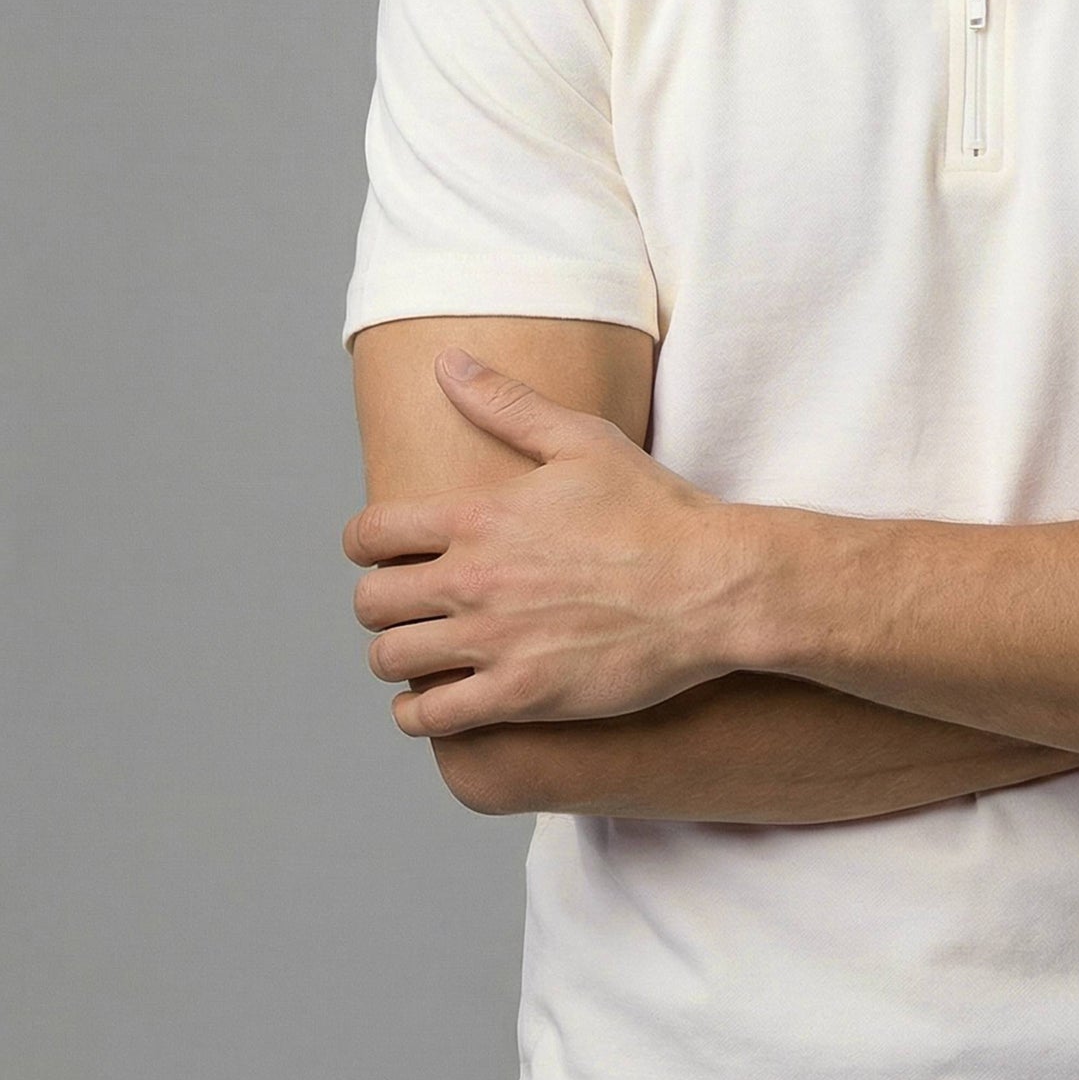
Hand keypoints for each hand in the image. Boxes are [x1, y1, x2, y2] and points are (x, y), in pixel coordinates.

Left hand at [343, 351, 753, 739]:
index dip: (365, 543)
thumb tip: (447, 361)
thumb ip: (506, 403)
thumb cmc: (655, 511)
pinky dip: (418, 715)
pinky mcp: (521, 696)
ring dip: (396, 657)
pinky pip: (430, 718)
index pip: (369, 533)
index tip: (384, 550)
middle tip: (409, 604)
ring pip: (390, 660)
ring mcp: (494, 642)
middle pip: (369, 602)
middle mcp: (474, 581)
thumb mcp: (583, 440)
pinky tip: (436, 702)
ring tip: (422, 652)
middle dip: (380, 601)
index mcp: (480, 518)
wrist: (713, 586)